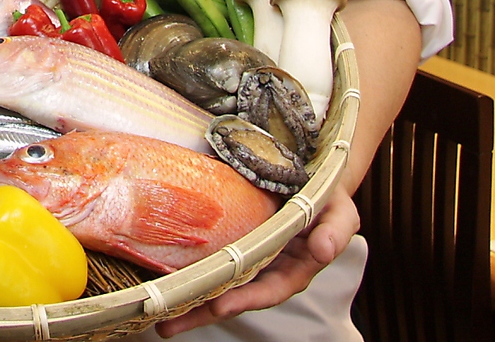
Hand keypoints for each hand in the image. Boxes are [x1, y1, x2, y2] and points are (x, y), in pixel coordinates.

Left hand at [155, 185, 360, 336]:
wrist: (313, 178)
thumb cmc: (329, 198)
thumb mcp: (341, 212)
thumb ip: (335, 231)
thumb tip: (324, 249)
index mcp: (294, 268)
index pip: (268, 290)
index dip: (245, 299)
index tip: (220, 307)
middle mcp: (267, 268)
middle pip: (233, 295)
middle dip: (202, 311)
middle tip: (170, 324)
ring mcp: (248, 255)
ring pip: (217, 282)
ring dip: (190, 299)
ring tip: (160, 314)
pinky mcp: (232, 238)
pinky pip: (211, 257)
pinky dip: (190, 268)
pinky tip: (164, 275)